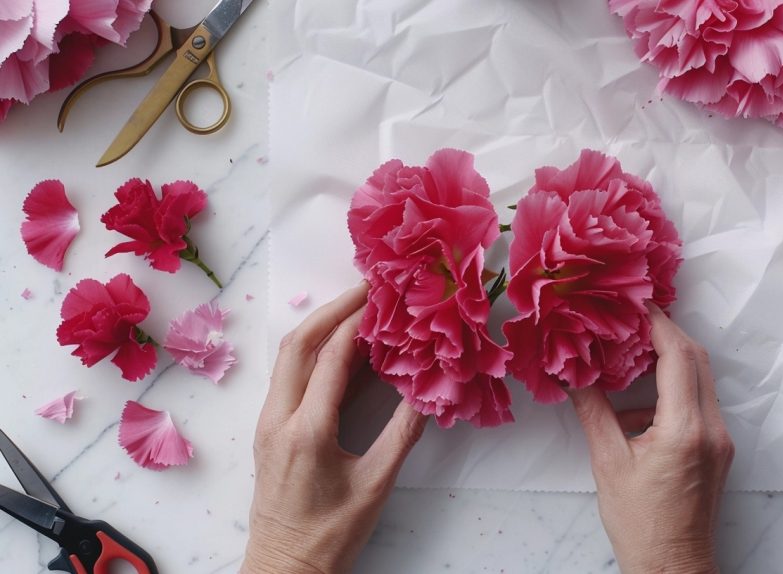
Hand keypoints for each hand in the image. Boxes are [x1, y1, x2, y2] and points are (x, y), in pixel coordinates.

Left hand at [242, 284, 427, 573]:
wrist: (283, 568)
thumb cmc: (329, 535)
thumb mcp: (375, 486)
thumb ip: (402, 435)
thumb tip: (428, 392)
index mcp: (306, 432)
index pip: (332, 358)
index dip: (357, 321)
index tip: (381, 295)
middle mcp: (278, 419)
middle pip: (298, 344)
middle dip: (332, 309)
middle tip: (366, 287)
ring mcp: (268, 423)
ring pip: (288, 357)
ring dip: (320, 326)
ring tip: (356, 308)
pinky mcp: (269, 430)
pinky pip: (289, 376)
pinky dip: (313, 351)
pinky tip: (340, 348)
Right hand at [568, 306, 733, 573]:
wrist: (672, 567)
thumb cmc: (641, 525)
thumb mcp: (608, 464)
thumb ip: (593, 411)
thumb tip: (572, 374)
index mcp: (684, 430)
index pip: (677, 356)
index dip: (657, 322)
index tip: (635, 302)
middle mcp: (711, 429)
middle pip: (696, 359)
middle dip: (665, 332)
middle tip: (632, 317)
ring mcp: (720, 439)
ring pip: (700, 378)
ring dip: (669, 360)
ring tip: (629, 355)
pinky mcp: (718, 449)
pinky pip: (698, 403)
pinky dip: (672, 390)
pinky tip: (637, 409)